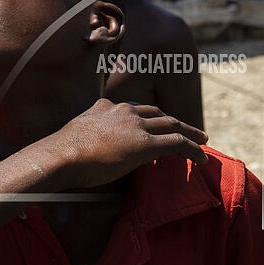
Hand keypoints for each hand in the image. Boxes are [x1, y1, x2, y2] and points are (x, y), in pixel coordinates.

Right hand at [34, 99, 208, 190]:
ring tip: (203, 140)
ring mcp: (136, 126)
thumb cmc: (60, 153)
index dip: (148, 118)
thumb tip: (85, 149)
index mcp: (107, 107)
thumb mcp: (75, 136)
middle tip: (189, 129)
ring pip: (173, 126)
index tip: (155, 126)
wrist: (61, 155)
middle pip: (158, 114)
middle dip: (175, 121)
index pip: (134, 110)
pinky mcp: (145, 144)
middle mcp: (124, 111)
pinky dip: (193, 150)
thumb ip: (87, 136)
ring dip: (190, 133)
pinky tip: (203, 157)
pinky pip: (177, 144)